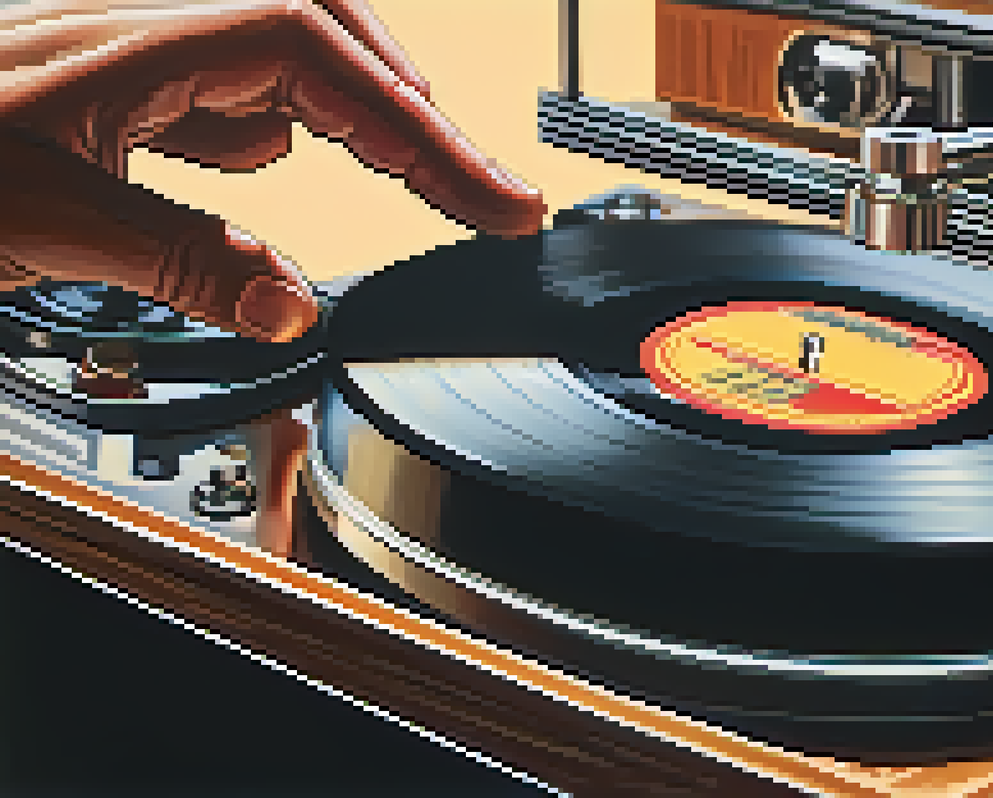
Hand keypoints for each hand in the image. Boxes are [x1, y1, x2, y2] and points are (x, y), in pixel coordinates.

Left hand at [0, 1, 545, 341]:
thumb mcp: (37, 226)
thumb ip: (179, 259)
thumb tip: (290, 305)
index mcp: (148, 45)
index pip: (331, 74)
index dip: (429, 139)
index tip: (497, 204)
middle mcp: (149, 30)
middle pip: (329, 39)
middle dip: (415, 113)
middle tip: (478, 190)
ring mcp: (129, 54)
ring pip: (281, 55)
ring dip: (355, 111)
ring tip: (413, 177)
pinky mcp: (106, 86)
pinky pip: (218, 83)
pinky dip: (270, 123)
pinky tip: (260, 160)